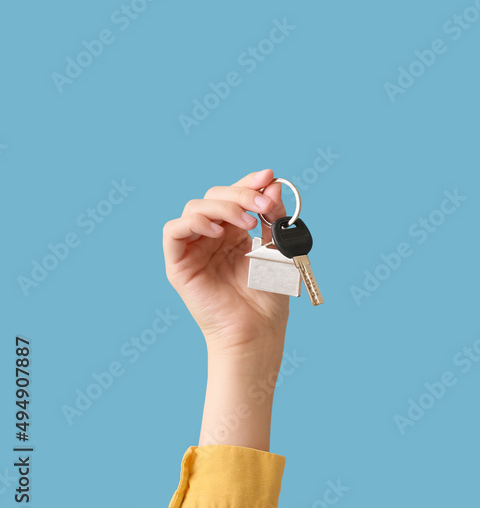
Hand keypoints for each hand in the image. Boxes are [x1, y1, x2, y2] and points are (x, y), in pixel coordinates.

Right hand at [163, 169, 289, 356]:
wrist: (257, 330)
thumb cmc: (268, 296)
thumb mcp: (277, 248)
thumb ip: (273, 217)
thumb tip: (273, 185)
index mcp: (234, 232)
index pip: (234, 195)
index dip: (249, 182)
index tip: (269, 177)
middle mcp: (212, 237)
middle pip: (214, 196)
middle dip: (241, 194)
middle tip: (264, 204)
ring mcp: (194, 249)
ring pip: (194, 207)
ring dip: (223, 206)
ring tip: (248, 223)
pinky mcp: (178, 265)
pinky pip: (173, 231)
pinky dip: (195, 223)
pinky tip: (219, 232)